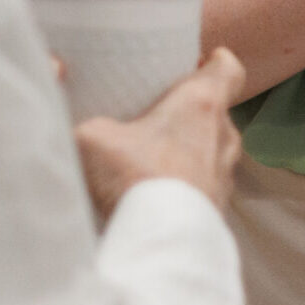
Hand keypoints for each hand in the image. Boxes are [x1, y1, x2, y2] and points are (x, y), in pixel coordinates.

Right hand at [75, 47, 245, 217]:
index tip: (199, 62)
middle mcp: (223, 135)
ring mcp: (225, 175)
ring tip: (154, 162)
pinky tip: (157, 199)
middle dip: (192, 114)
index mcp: (203, 104)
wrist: (158, 243)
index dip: (215, 63)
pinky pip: (205, 188)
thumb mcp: (91, 138)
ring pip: (214, 152)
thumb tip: (76, 113)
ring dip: (190, 154)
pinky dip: (187, 188)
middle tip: (159, 117)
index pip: (228, 69)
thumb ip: (86, 120)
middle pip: (218, 113)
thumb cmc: (134, 177)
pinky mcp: (218, 209)